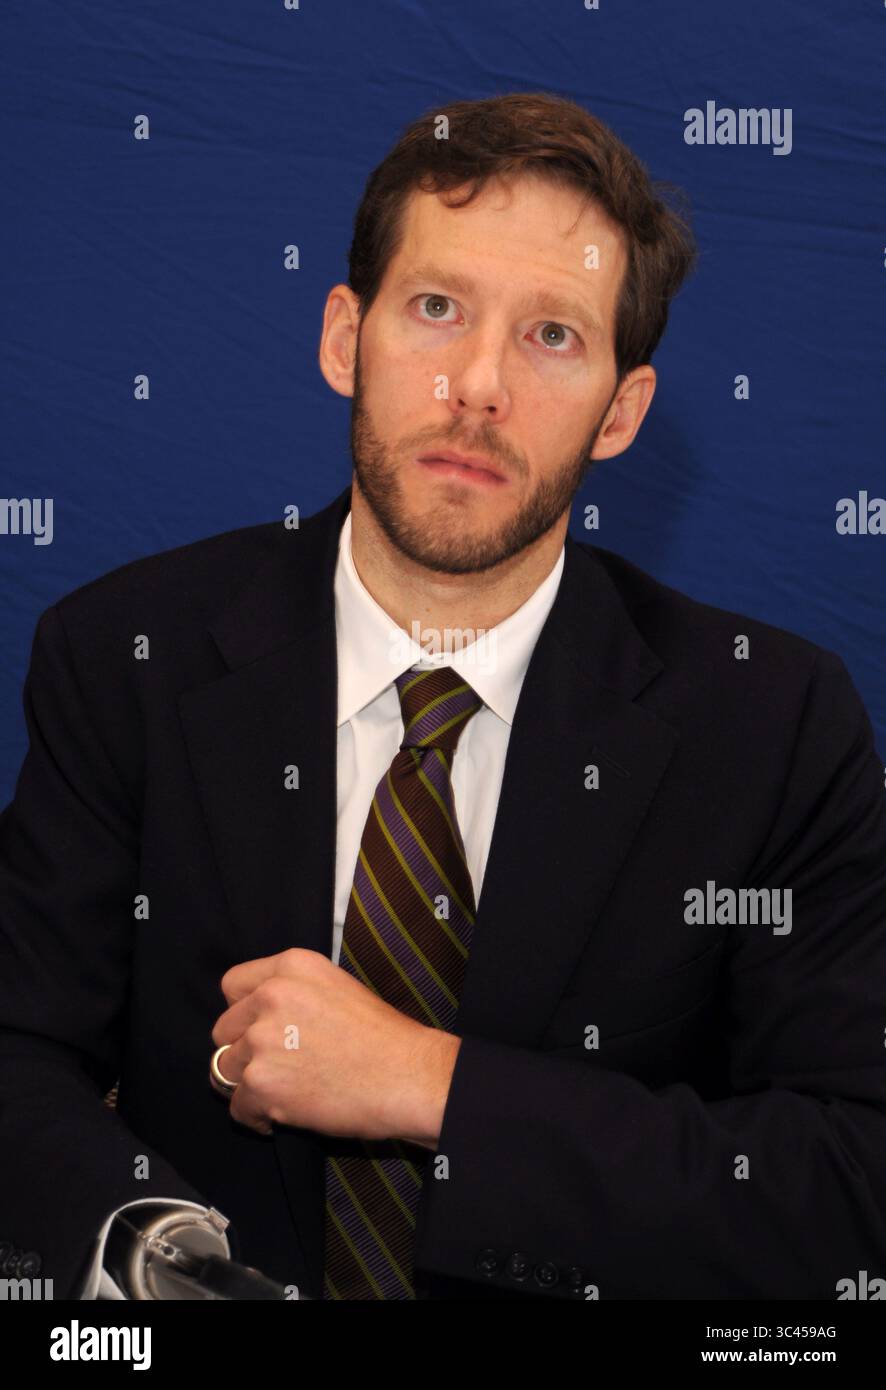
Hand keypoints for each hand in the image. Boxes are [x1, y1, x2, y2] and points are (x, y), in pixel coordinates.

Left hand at [210, 947, 460, 1144]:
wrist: (409, 1076)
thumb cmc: (383, 1038)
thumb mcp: (337, 988)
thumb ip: (292, 994)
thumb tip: (256, 1019)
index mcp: (291, 966)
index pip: (232, 985)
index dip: (243, 1012)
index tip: (259, 1030)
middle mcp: (270, 996)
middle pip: (223, 1030)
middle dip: (243, 1051)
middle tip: (275, 1068)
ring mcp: (262, 1040)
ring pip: (224, 1069)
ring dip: (248, 1085)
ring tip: (281, 1093)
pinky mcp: (261, 1083)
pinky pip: (237, 1107)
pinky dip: (258, 1117)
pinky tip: (285, 1114)